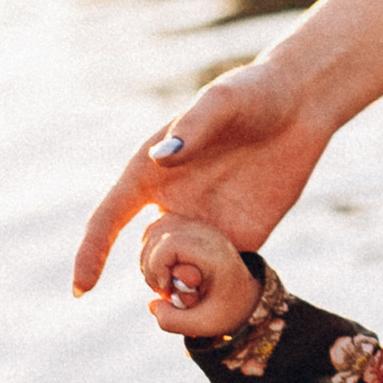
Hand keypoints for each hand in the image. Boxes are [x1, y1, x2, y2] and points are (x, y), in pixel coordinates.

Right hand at [71, 0, 382, 294]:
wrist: (301, 105)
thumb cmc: (252, 92)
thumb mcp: (223, 101)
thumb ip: (194, 125)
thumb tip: (162, 155)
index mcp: (150, 172)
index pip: (108, 218)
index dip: (92, 253)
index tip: (82, 289)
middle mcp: (173, 202)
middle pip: (146, 254)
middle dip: (154, 273)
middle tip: (181, 276)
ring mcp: (206, 222)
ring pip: (182, 270)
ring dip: (186, 285)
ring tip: (206, 286)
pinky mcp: (242, 234)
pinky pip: (221, 272)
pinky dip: (218, 288)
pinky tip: (230, 290)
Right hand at [140, 212, 257, 338]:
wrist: (244, 292)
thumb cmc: (228, 307)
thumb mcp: (205, 324)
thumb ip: (173, 321)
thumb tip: (152, 304)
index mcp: (213, 252)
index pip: (170, 245)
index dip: (159, 269)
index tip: (168, 290)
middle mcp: (204, 232)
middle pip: (156, 238)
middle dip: (152, 270)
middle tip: (167, 290)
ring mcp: (195, 225)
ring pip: (152, 235)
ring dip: (150, 264)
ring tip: (168, 283)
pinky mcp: (185, 224)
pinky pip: (155, 234)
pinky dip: (152, 255)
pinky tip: (165, 272)